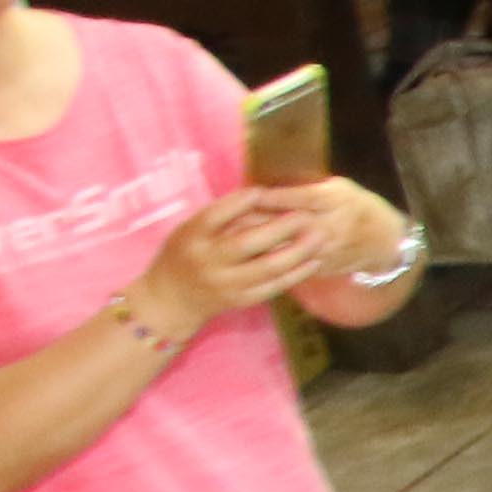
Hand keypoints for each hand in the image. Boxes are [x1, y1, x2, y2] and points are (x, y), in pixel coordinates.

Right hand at [137, 189, 340, 324]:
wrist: (172, 300)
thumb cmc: (185, 254)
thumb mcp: (190, 230)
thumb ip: (219, 216)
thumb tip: (259, 195)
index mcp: (191, 237)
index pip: (214, 216)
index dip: (237, 202)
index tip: (262, 191)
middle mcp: (207, 261)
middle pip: (246, 243)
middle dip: (280, 228)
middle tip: (306, 215)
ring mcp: (226, 283)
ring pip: (266, 267)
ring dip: (297, 252)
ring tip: (319, 236)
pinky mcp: (242, 299)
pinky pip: (274, 287)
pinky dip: (297, 274)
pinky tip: (314, 261)